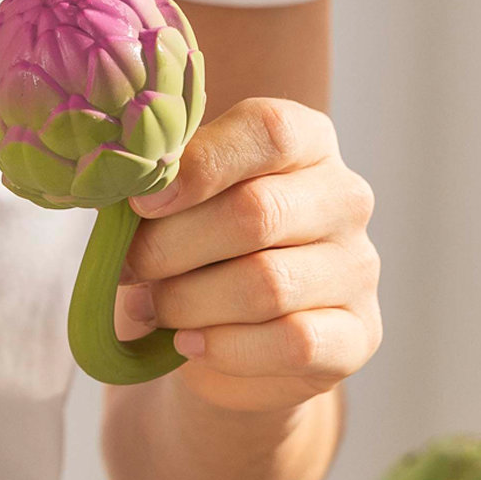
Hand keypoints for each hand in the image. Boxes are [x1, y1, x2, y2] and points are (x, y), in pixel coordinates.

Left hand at [118, 97, 380, 415]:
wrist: (226, 333)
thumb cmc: (193, 241)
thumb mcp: (175, 198)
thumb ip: (159, 182)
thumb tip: (120, 179)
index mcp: (303, 140)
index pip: (268, 131)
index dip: (200, 166)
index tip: (141, 201)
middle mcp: (343, 196)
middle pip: (256, 213)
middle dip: (172, 246)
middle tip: (127, 268)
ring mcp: (359, 267)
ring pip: (267, 284)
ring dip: (188, 301)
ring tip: (148, 307)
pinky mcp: (360, 334)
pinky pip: (292, 343)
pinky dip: (225, 347)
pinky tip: (188, 342)